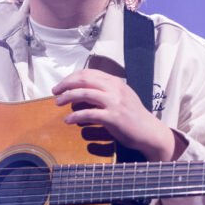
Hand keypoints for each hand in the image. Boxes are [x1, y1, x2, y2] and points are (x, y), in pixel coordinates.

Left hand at [52, 68, 182, 161]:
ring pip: (84, 93)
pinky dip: (75, 116)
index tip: (61, 85)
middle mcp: (114, 89)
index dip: (72, 77)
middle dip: (66, 84)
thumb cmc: (133, 116)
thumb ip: (106, 90)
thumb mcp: (121, 97)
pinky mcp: (113, 117)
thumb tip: (82, 89)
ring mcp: (114, 102)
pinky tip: (68, 120)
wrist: (149, 132)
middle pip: (84, 79)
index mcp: (115, 82)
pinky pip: (89, 114)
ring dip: (67, 97)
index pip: (89, 73)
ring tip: (58, 103)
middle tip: (55, 92)